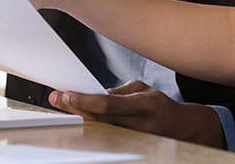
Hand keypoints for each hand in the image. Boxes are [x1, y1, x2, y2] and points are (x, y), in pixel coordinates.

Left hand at [49, 81, 225, 148]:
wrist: (179, 129)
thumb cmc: (159, 106)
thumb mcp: (142, 89)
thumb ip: (118, 92)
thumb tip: (95, 94)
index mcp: (141, 106)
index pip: (108, 104)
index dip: (85, 100)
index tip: (67, 93)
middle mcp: (134, 125)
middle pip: (97, 119)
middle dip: (73, 108)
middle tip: (54, 98)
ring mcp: (129, 138)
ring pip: (96, 130)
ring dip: (76, 119)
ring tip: (59, 108)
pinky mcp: (126, 145)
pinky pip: (101, 137)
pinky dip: (86, 128)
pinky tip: (73, 121)